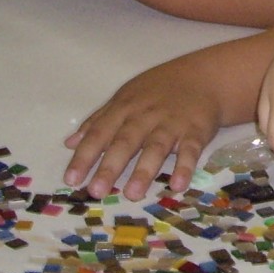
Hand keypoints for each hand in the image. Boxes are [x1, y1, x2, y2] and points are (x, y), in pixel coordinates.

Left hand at [65, 55, 223, 200]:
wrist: (203, 78)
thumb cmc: (158, 90)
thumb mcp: (124, 98)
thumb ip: (98, 121)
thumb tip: (69, 143)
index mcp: (123, 108)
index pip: (99, 133)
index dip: (85, 156)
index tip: (71, 179)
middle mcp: (145, 116)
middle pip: (124, 142)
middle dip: (109, 167)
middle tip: (96, 192)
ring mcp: (171, 124)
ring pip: (155, 148)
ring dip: (144, 171)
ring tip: (132, 195)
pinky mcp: (196, 132)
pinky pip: (190, 151)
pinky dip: (185, 167)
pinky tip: (178, 185)